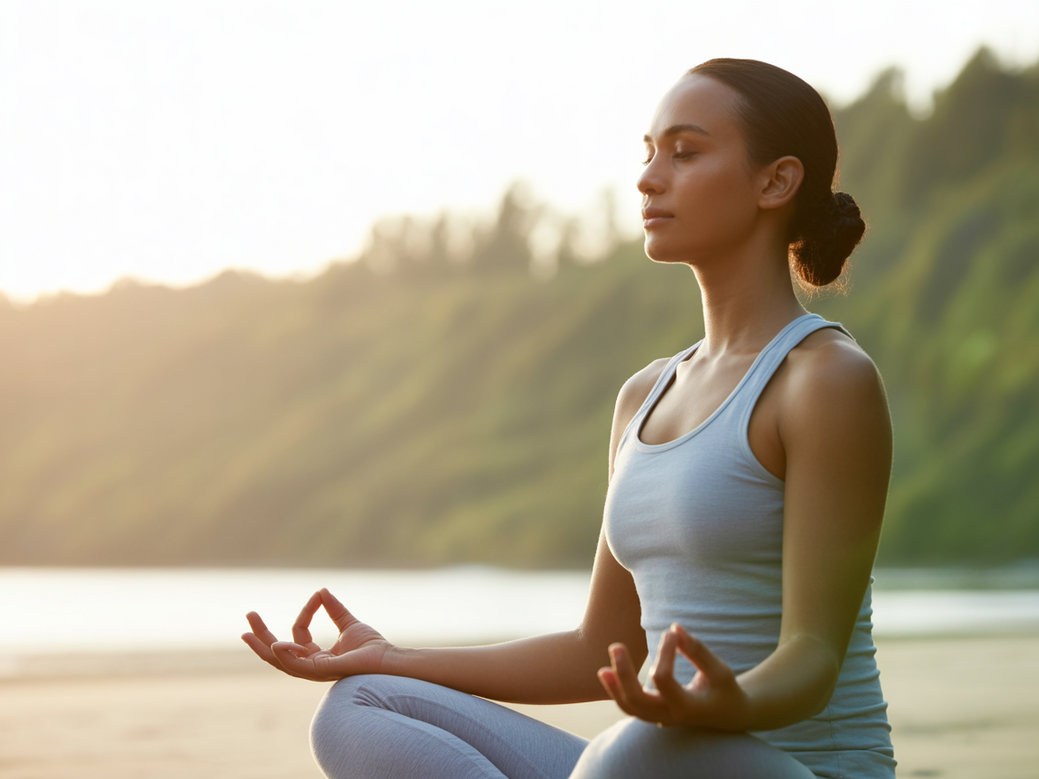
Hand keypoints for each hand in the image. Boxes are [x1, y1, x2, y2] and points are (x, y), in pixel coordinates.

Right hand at [242, 588, 391, 681]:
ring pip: (280, 661)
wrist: (387, 658)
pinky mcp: (321, 671)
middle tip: (248, 616)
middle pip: (278, 653)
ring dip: (263, 646)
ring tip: (248, 631)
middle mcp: (312, 666)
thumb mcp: (349, 623)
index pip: (299, 634)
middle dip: (261, 636)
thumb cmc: (373, 647)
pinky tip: (276, 643)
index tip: (317, 595)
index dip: (306, 613)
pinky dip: (285, 655)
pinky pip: (296, 666)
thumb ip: (334, 609)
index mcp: (317, 657)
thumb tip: (321, 591)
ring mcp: (314, 671)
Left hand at [597, 623, 751, 729]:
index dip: (664, 652)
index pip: (664, 679)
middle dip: (624, 674)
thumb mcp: (719, 670)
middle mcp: (670, 717)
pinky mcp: (654, 715)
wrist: (728, 715)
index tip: (671, 633)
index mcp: (688, 707)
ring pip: (630, 708)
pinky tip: (606, 673)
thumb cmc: (724, 689)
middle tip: (615, 646)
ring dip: (615, 687)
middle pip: (637, 701)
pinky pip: (630, 707)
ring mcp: (660, 719)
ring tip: (603, 668)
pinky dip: (617, 692)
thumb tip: (674, 627)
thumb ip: (697, 650)